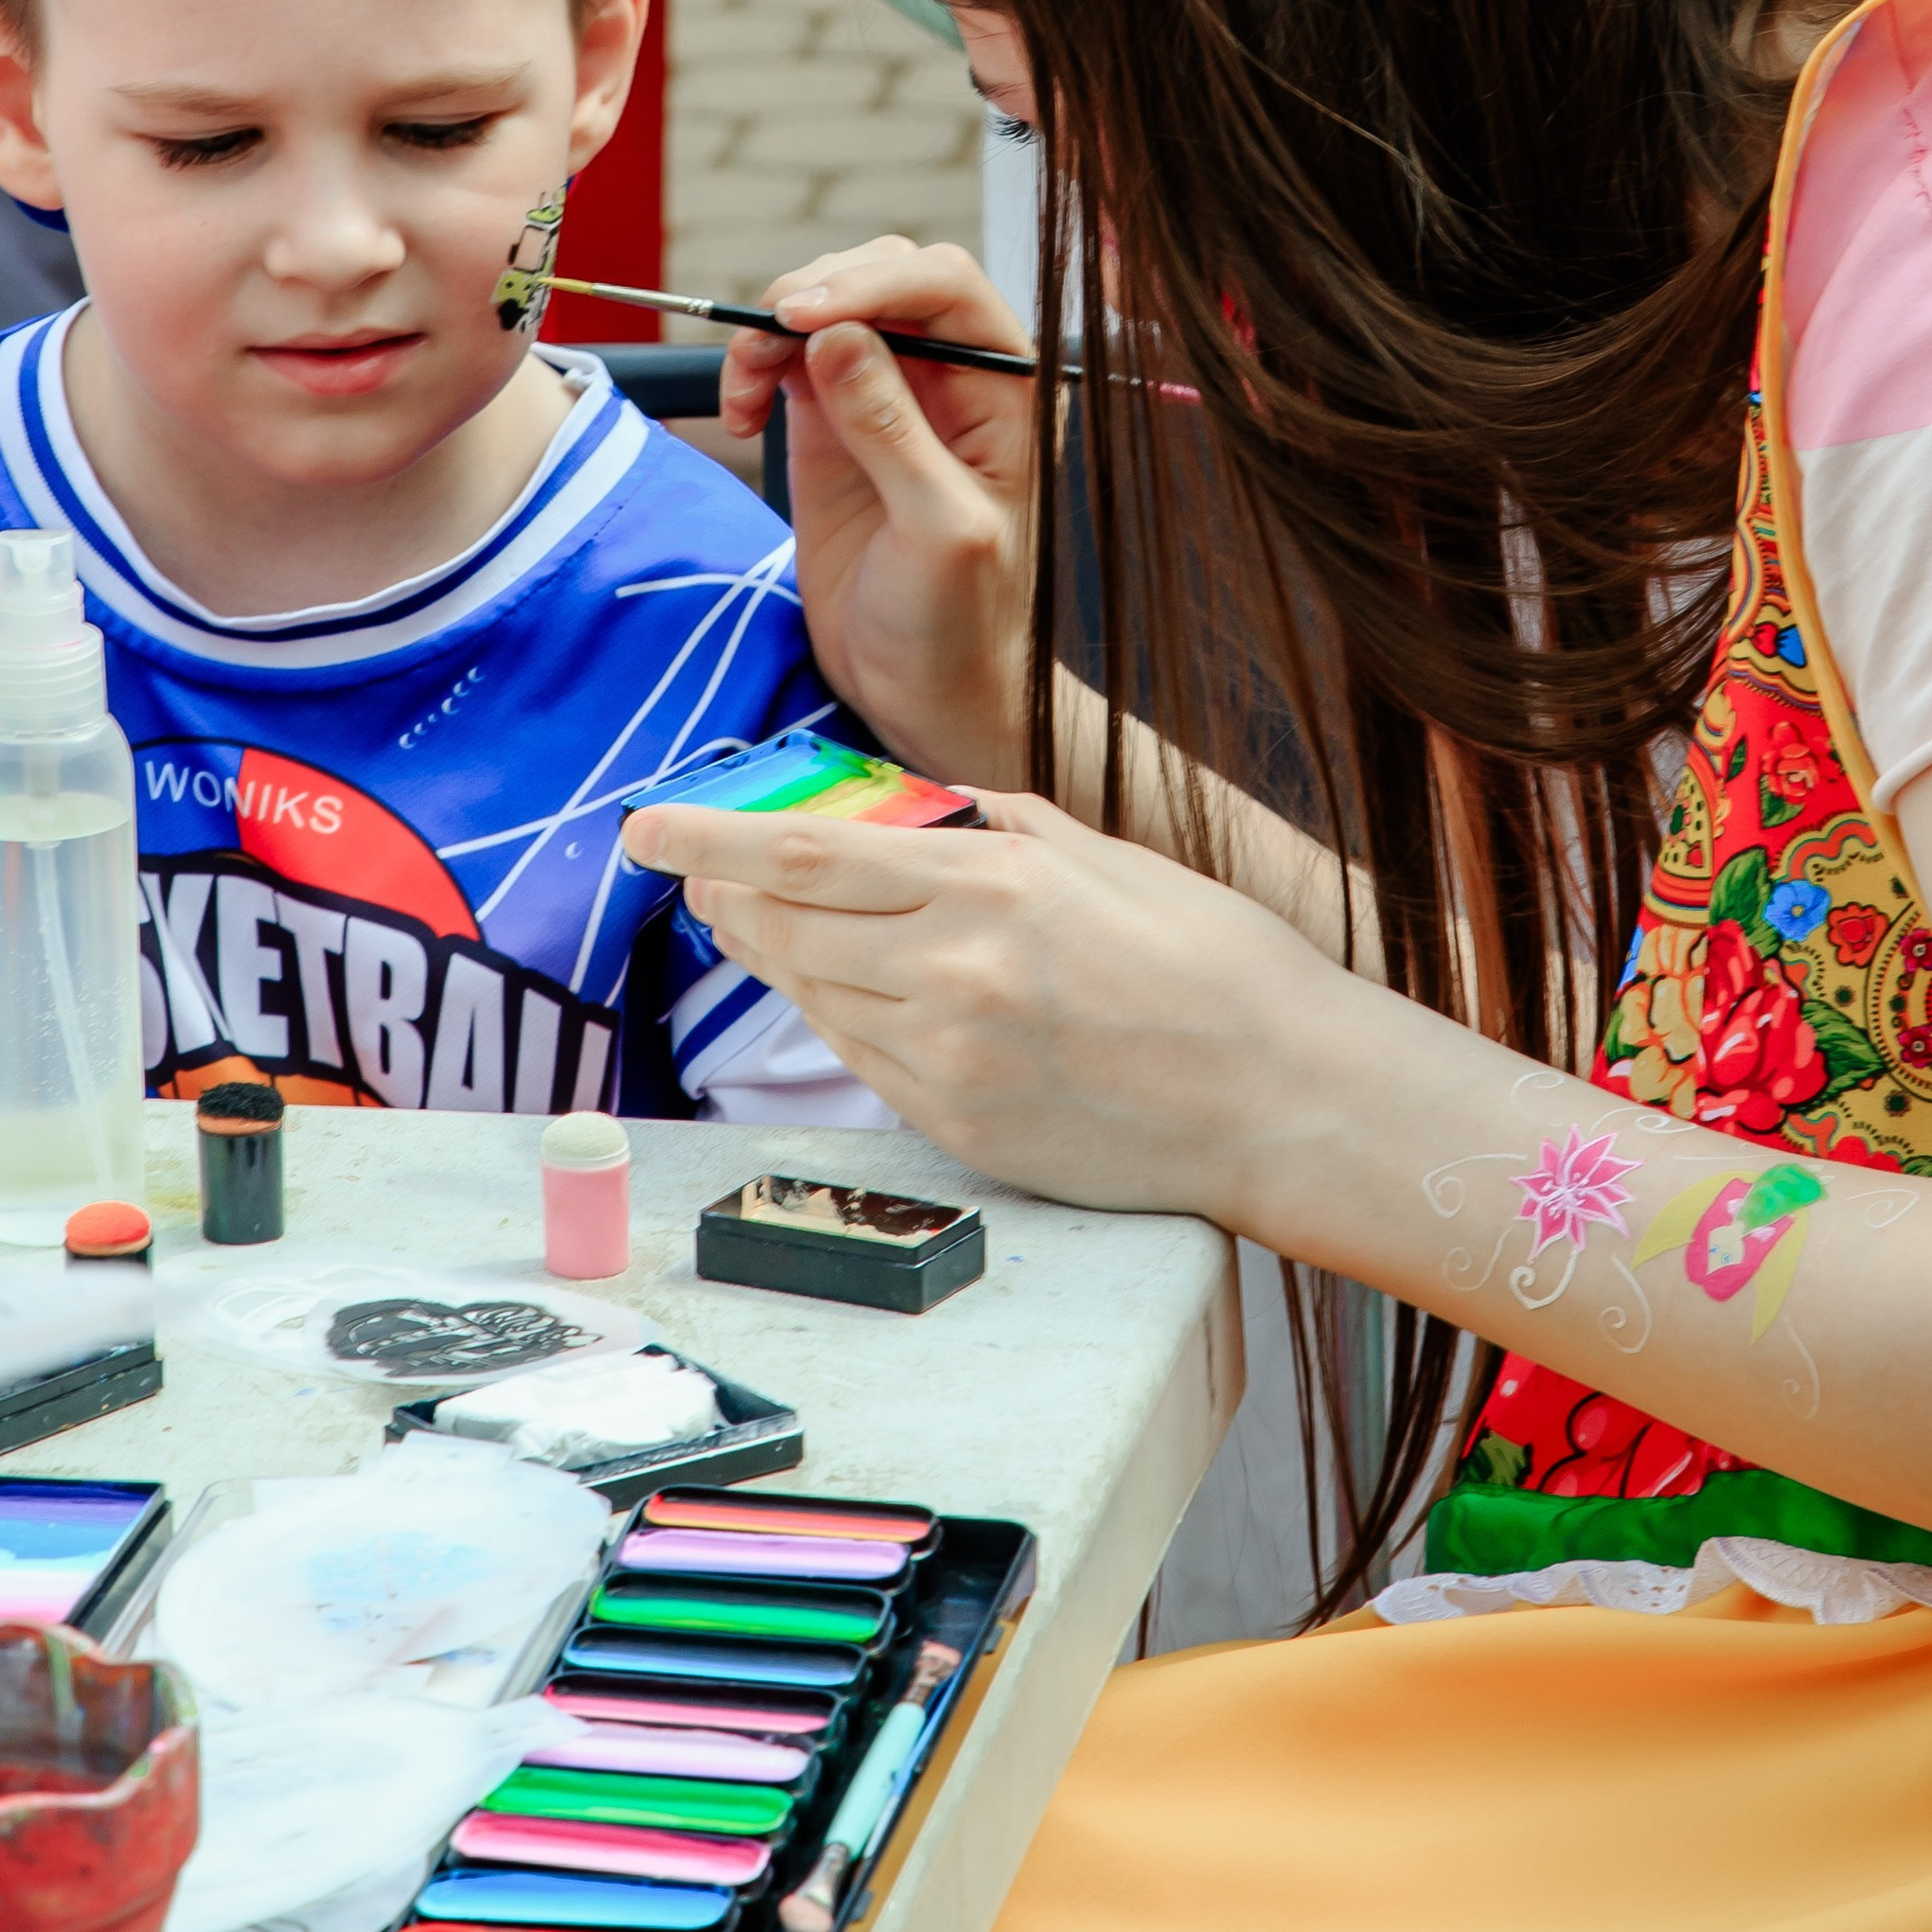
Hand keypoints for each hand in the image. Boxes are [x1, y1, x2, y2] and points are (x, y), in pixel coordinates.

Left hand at [621, 787, 1345, 1219]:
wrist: (1283, 1096)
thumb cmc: (1210, 966)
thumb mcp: (1099, 858)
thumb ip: (990, 829)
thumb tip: (903, 805)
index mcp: (990, 886)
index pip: (804, 857)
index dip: (708, 842)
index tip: (648, 830)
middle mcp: (954, 973)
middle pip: (785, 930)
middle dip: (728, 901)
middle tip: (700, 878)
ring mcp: (950, 1059)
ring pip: (815, 998)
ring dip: (779, 958)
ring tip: (769, 925)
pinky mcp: (958, 1126)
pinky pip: (864, 1060)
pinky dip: (844, 1017)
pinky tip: (858, 993)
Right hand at [720, 239, 1038, 783]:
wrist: (924, 692)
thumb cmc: (961, 623)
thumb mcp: (940, 531)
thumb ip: (895, 432)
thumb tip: (839, 338)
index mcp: (1006, 386)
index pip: (945, 285)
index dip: (872, 283)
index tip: (803, 317)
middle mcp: (952, 375)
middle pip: (882, 277)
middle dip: (816, 293)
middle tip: (762, 345)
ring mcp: (887, 395)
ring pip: (827, 309)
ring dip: (771, 329)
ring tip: (744, 390)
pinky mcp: (832, 427)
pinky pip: (786, 359)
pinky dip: (753, 367)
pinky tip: (741, 412)